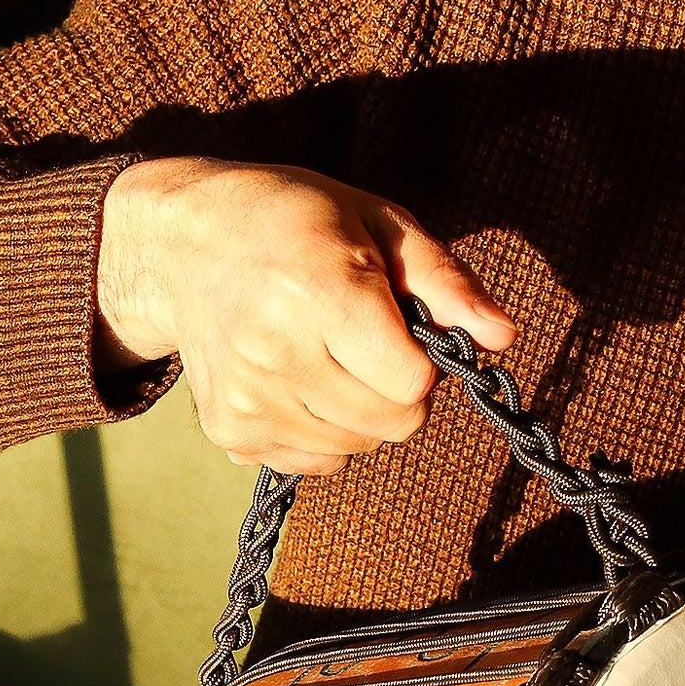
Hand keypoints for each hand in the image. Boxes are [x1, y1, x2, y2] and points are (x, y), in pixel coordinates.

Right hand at [96, 157, 514, 474]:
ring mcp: (246, 398)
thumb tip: (502, 337)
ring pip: (355, 450)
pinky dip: (321, 433)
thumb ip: (445, 281)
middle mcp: (273, 351)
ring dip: (359, 415)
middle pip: (389, 425)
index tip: (399, 329)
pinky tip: (295, 380)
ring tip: (328, 357)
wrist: (182, 246)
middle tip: (365, 344)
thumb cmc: (294, 222)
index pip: (410, 385)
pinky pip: (314, 463)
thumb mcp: (377, 223)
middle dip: (396, 392)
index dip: (421, 363)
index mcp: (318, 288)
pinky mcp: (229, 432)